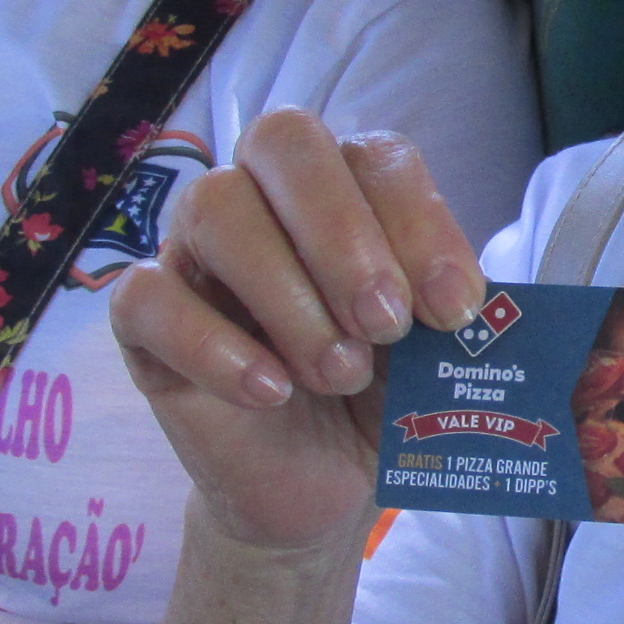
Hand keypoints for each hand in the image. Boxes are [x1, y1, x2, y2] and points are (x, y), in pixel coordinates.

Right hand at [111, 112, 484, 552]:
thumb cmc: (386, 396)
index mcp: (346, 185)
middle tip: (388, 327)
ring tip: (339, 372)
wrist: (325, 482)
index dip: (419, 223)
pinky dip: (215, 345)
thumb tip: (479, 303)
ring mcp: (194, 249)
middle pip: (284, 142)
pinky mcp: (143, 319)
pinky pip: (148, 298)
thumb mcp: (436, 354)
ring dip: (288, 294)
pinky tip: (271, 392)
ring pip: (215, 207)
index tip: (456, 311)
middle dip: (345, 235)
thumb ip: (455, 313)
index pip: (375, 155)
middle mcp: (262, 193)